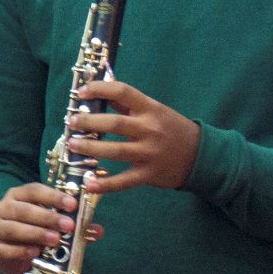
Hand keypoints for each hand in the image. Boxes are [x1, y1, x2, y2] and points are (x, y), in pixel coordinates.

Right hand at [0, 182, 104, 273]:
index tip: (72, 204)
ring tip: (55, 240)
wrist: (2, 251)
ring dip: (36, 233)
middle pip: (24, 209)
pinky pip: (5, 248)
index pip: (34, 190)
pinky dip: (20, 251)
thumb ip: (71, 226)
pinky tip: (35, 253)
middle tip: (68, 225)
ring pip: (13, 228)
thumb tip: (97, 230)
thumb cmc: (29, 232)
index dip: (53, 196)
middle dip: (48, 217)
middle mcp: (3, 208)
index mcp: (18, 196)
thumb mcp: (48, 225)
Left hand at [66, 78, 200, 193]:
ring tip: (73, 145)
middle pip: (115, 123)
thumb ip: (127, 104)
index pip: (122, 92)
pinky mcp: (149, 174)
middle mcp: (150, 129)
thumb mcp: (154, 110)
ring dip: (91, 148)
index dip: (99, 89)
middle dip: (89, 122)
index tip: (81, 92)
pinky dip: (106, 184)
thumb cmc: (171, 128)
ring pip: (116, 151)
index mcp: (150, 109)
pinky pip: (125, 181)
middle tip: (71, 121)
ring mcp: (150, 153)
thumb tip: (98, 92)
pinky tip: (89, 184)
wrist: (201, 155)